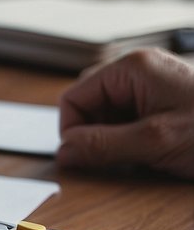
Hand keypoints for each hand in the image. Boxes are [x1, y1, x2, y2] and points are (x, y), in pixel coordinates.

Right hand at [57, 48, 193, 178]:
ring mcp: (153, 86)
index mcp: (133, 67)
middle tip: (112, 162)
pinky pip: (129, 120)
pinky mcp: (164, 102)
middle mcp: (140, 71)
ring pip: (108, 116)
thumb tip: (64, 152)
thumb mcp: (155, 142)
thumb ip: (104, 146)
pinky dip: (131, 141)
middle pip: (89, 105)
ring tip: (139, 159)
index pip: (74, 97)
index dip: (71, 130)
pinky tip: (149, 155)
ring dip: (113, 141)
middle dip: (94, 136)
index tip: (79, 159)